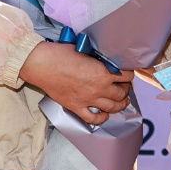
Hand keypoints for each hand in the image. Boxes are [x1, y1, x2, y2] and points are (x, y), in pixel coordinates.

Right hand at [19, 41, 133, 124]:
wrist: (42, 65)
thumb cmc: (62, 54)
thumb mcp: (87, 51)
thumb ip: (99, 59)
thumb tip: (106, 61)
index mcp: (103, 72)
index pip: (126, 76)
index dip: (129, 74)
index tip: (127, 74)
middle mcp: (99, 88)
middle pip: (121, 93)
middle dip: (126, 89)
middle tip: (124, 87)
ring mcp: (88, 100)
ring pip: (112, 107)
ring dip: (120, 105)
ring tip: (122, 102)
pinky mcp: (76, 107)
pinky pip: (93, 118)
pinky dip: (101, 118)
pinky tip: (104, 115)